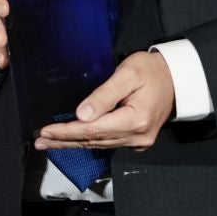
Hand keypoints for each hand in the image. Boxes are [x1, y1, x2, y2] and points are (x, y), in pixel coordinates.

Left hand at [35, 51, 175, 150]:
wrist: (177, 78)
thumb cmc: (152, 70)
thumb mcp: (128, 74)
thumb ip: (104, 95)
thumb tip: (82, 115)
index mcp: (135, 120)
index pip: (92, 130)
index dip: (67, 131)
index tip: (46, 131)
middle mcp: (137, 137)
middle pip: (93, 141)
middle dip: (64, 140)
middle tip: (39, 141)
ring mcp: (138, 142)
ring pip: (99, 145)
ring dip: (72, 143)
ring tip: (49, 142)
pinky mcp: (137, 140)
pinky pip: (107, 143)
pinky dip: (88, 142)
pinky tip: (72, 140)